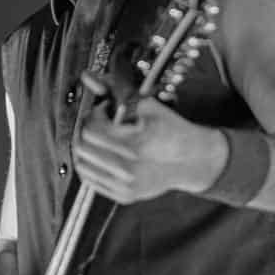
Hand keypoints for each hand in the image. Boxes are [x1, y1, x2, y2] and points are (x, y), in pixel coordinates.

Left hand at [72, 74, 228, 202]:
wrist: (192, 161)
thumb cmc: (173, 132)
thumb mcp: (150, 106)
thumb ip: (119, 93)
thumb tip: (89, 78)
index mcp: (134, 146)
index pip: (91, 130)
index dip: (94, 115)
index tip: (104, 110)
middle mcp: (128, 170)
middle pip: (83, 148)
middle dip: (85, 130)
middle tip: (97, 122)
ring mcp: (125, 186)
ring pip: (83, 166)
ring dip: (84, 148)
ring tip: (98, 138)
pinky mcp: (123, 196)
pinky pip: (92, 181)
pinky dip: (89, 166)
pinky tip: (99, 154)